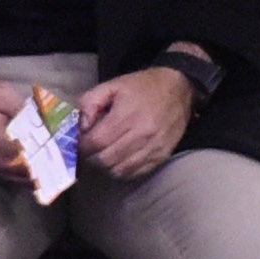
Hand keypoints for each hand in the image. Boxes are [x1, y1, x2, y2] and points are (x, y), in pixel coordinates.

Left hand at [72, 64, 195, 176]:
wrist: (179, 89)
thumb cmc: (143, 87)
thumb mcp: (113, 85)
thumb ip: (90, 102)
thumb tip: (80, 127)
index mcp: (127, 114)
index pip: (97, 142)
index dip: (83, 146)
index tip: (79, 143)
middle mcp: (142, 133)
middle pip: (106, 159)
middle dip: (92, 158)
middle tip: (89, 151)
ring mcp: (154, 147)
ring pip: (120, 170)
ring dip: (106, 166)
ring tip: (103, 155)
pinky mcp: (162, 156)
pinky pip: (136, 173)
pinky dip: (123, 170)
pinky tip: (119, 160)